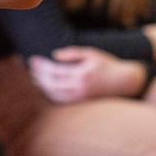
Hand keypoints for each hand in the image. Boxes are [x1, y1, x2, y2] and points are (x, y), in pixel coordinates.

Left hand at [29, 47, 147, 102]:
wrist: (124, 82)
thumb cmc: (108, 64)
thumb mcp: (92, 53)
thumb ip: (73, 53)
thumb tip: (54, 55)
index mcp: (81, 74)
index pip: (54, 70)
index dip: (41, 65)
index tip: (33, 59)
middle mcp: (79, 88)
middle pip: (51, 83)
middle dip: (38, 74)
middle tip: (30, 66)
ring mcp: (80, 98)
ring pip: (54, 94)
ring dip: (41, 85)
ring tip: (34, 76)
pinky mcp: (81, 102)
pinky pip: (60, 100)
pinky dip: (50, 93)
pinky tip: (45, 86)